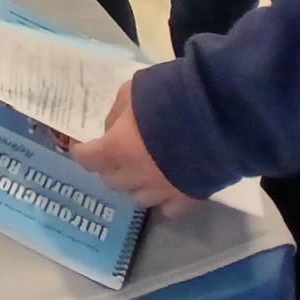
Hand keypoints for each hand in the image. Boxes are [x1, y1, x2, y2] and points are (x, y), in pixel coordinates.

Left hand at [72, 81, 197, 217]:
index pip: (86, 159)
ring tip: (144, 169)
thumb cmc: (168, 96)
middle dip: (110, 167)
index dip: (83, 152)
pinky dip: (164, 200)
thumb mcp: (131, 90)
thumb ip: (117, 112)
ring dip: (135, 184)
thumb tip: (112, 128)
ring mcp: (162, 191)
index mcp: (116, 149)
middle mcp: (135, 175)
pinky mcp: (188, 198)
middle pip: (111, 180)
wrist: (216, 115)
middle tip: (117, 153)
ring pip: (138, 198)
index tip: (84, 146)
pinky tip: (169, 186)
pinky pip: (168, 208)